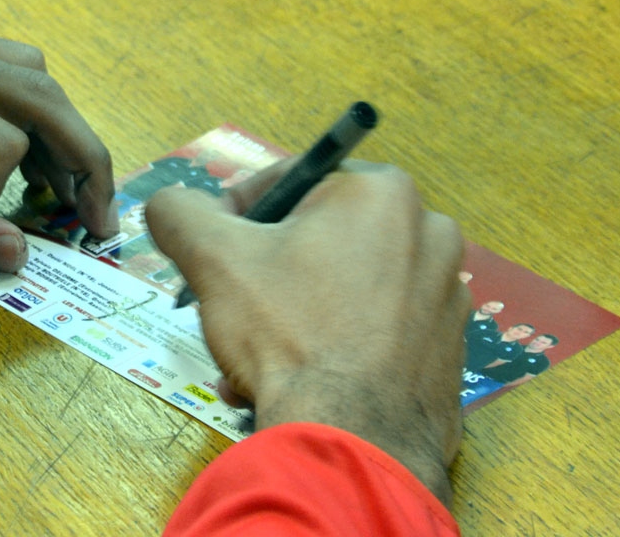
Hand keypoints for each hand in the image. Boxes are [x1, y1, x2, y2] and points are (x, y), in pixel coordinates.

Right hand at [146, 160, 468, 504]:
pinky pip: (378, 334)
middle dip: (269, 274)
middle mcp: (430, 233)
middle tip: (233, 309)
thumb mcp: (214, 258)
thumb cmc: (287, 331)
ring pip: (348, 290)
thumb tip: (170, 203)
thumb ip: (180, 211)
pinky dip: (338, 348)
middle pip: (321, 240)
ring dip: (297, 315)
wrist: (353, 439)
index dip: (239, 214)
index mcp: (383, 193)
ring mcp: (447, 297)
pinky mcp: (449, 352)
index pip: (291, 182)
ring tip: (256, 359)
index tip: (213, 251)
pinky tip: (300, 381)